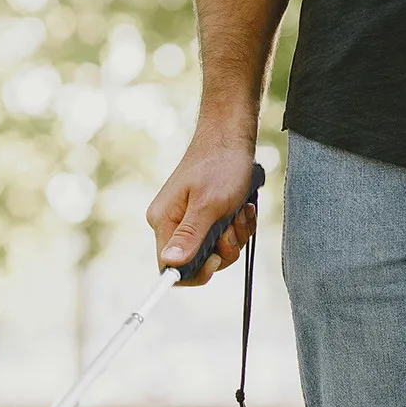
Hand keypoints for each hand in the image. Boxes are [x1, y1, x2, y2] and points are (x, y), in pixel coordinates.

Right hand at [146, 139, 258, 284]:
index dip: (194, 273)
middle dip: (222, 251)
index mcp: (164, 222)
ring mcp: (188, 220)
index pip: (169, 268)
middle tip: (232, 226)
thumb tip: (170, 263)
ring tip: (240, 212)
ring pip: (213, 251)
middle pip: (195, 262)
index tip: (215, 261)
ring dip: (234, 237)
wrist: (231, 133)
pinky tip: (242, 209)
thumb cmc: (220, 163)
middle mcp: (171, 224)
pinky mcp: (203, 216)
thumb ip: (190, 236)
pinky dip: (237, 228)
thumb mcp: (208, 203)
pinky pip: (221, 237)